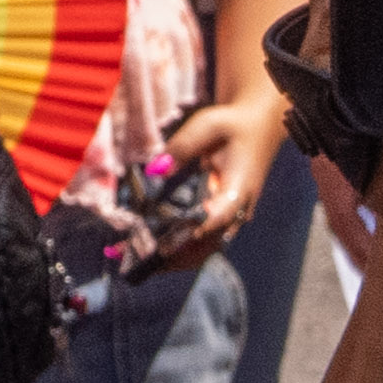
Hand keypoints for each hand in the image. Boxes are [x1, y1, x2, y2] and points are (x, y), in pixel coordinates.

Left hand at [139, 94, 282, 275]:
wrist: (256, 128)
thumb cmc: (233, 125)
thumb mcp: (209, 125)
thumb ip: (183, 146)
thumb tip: (156, 170)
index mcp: (239, 188)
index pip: (219, 216)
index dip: (193, 230)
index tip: (165, 243)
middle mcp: (237, 210)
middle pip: (207, 244)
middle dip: (171, 255)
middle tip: (132, 257)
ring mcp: (229, 218)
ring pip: (201, 250)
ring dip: (166, 258)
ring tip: (126, 256)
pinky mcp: (218, 220)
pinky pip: (196, 242)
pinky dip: (171, 249)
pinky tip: (139, 248)